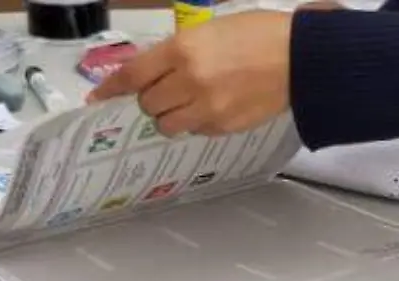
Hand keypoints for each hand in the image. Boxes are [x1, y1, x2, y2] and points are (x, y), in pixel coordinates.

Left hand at [86, 10, 293, 135]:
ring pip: (168, 124)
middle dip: (152, 98)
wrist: (300, 59)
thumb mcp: (209, 30)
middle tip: (167, 90)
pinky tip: (214, 108)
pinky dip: (197, 122)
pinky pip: (197, 131)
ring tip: (188, 104)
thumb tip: (153, 72)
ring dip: (171, 116)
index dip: (112, 89)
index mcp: (182, 50)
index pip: (133, 75)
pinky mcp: (225, 126)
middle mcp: (189, 82)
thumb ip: (178, 51)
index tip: (98, 98)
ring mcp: (208, 108)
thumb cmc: (258, 34)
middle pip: (149, 104)